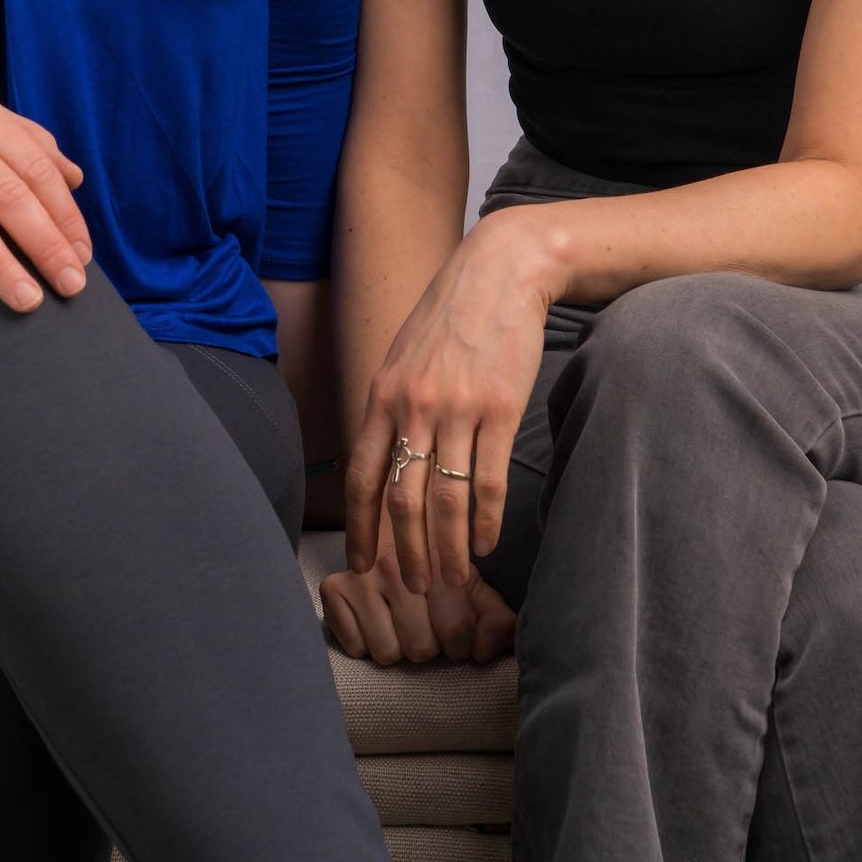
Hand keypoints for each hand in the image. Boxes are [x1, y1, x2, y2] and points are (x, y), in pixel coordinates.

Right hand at [321, 544, 516, 666]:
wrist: (388, 529)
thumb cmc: (437, 569)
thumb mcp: (473, 588)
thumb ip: (494, 619)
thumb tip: (487, 651)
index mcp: (435, 559)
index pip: (456, 631)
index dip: (461, 647)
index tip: (456, 637)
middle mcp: (393, 563)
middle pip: (421, 647)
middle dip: (429, 647)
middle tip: (426, 628)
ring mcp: (360, 576)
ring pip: (387, 652)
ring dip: (397, 648)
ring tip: (400, 625)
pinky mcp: (332, 588)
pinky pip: (355, 647)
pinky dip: (364, 644)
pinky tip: (373, 622)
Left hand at [344, 209, 561, 592]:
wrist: (501, 273)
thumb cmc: (450, 317)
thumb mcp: (402, 355)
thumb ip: (389, 405)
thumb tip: (380, 458)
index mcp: (383, 395)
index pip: (361, 477)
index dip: (359, 529)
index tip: (361, 567)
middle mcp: (414, 406)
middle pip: (402, 500)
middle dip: (404, 553)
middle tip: (414, 588)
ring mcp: (458, 409)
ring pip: (445, 500)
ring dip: (446, 549)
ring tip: (450, 579)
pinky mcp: (501, 409)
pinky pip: (488, 480)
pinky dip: (485, 521)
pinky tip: (484, 544)